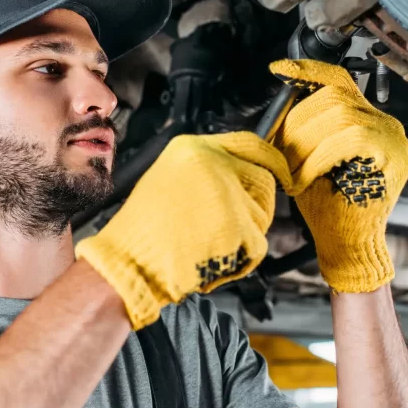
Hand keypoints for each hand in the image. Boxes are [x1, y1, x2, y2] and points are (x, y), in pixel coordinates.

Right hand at [75, 132, 290, 328]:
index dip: (270, 160)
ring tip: (207, 242)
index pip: (250, 144)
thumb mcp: (170, 180)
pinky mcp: (236, 225)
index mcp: (192, 148)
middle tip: (229, 227)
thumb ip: (208, 173)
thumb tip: (243, 178)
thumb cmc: (143, 232)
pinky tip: (210, 258)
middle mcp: (213, 164)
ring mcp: (227, 193)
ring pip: (261, 216)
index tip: (280, 171)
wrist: (128, 263)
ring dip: (244, 237)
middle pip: (264, 181)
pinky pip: (256, 246)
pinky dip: (240, 260)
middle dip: (255, 208)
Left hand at [270, 59, 407, 292]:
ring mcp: (392, 138)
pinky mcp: (393, 155)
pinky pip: (349, 138)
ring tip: (292, 172)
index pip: (339, 80)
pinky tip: (305, 179)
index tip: (280, 70)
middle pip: (334, 97)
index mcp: (365, 119)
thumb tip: (278, 108)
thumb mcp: (306, 159)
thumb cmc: (326, 206)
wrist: (347, 244)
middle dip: (297, 123)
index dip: (309, 71)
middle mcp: (383, 123)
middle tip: (280, 156)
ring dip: (305, 144)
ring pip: (340, 116)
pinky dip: (318, 158)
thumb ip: (301, 131)